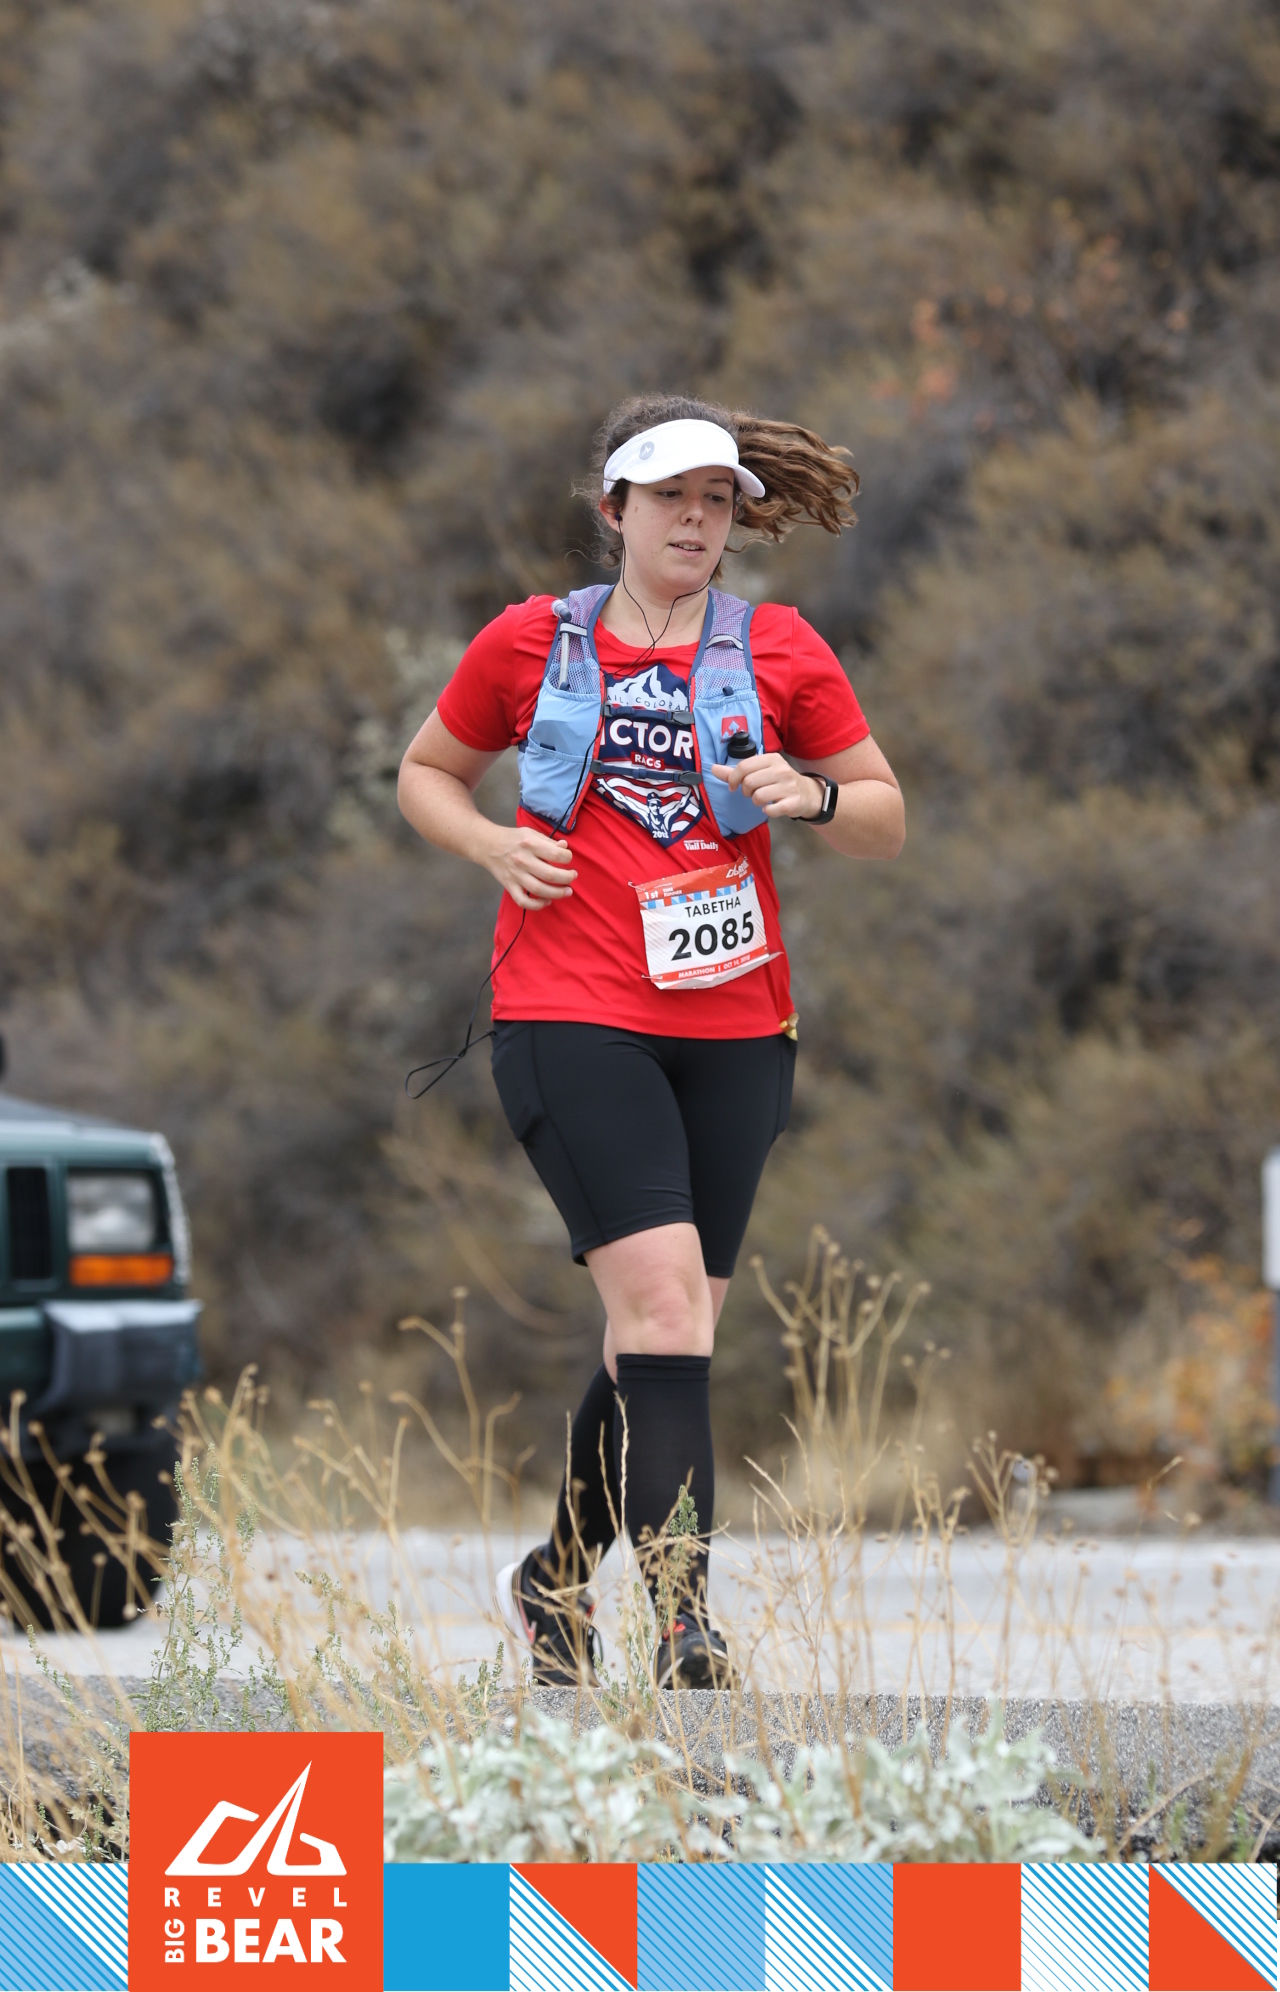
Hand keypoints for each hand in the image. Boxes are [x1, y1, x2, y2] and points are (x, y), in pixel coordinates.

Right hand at [483, 826, 576, 909]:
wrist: (487, 845)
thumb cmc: (513, 838)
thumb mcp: (531, 833)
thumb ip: (549, 841)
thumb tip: (564, 847)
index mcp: (530, 844)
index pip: (556, 854)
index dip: (568, 858)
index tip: (568, 859)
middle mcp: (523, 860)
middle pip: (550, 875)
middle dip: (567, 878)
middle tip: (573, 876)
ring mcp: (515, 875)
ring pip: (539, 890)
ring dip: (557, 893)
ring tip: (567, 891)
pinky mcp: (509, 886)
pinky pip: (523, 901)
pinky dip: (536, 905)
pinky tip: (547, 901)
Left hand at [709, 754, 825, 819]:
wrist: (806, 793)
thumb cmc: (778, 781)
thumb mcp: (760, 771)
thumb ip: (735, 771)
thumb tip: (713, 768)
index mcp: (772, 759)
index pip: (744, 766)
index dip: (733, 778)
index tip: (733, 786)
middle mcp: (781, 770)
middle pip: (749, 782)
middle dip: (746, 791)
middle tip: (752, 793)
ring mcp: (789, 786)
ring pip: (758, 796)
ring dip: (756, 801)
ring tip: (762, 799)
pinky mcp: (793, 802)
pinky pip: (771, 810)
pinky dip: (767, 811)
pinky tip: (770, 807)